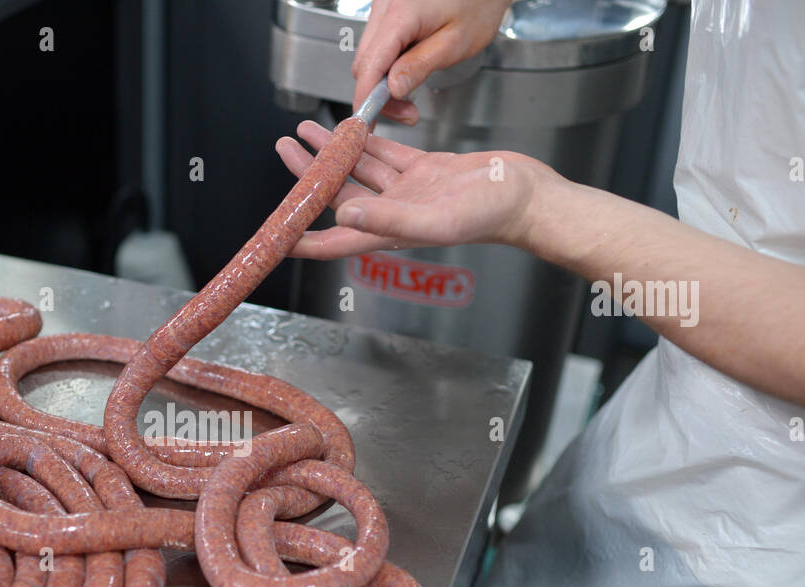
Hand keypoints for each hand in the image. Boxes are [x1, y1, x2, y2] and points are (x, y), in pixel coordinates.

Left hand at [274, 120, 557, 256]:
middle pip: (338, 194)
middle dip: (309, 174)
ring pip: (359, 169)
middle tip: (284, 148)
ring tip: (305, 131)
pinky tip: (350, 128)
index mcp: (390, 231)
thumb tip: (344, 216)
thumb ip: (389, 219)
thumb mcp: (436, 218)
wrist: (527, 196)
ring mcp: (408, 191)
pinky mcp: (425, 170)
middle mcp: (393, 213)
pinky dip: (368, 141)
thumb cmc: (491, 215)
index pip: (335, 240)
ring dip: (332, 151)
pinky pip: (387, 154)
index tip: (277, 235)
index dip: (304, 239)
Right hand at [352, 0, 514, 123]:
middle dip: (378, 93)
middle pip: (364, 63)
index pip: (370, 65)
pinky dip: (386, 63)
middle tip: (406, 112)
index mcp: (400, 13)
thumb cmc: (479, 3)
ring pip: (367, 55)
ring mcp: (383, 5)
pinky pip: (377, 44)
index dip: (367, 98)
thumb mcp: (455, 42)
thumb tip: (393, 89)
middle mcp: (385, 6)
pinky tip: (406, 68)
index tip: (370, 122)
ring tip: (409, 90)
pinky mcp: (387, 9)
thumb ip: (420, 65)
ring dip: (382, 80)